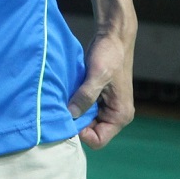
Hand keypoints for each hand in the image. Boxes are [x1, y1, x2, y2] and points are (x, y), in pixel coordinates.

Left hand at [69, 27, 134, 148]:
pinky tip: (64, 94)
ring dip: (72, 112)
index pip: (97, 140)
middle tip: (59, 108)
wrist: (113, 38)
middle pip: (89, 132)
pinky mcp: (96, 97)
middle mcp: (114, 115)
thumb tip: (70, 114)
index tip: (67, 117)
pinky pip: (82, 108)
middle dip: (74, 122)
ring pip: (83, 120)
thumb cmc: (109, 55)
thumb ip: (85, 96)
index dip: (81, 133)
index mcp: (120, 115)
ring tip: (61, 100)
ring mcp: (105, 107)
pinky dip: (72, 103)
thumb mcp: (97, 75)